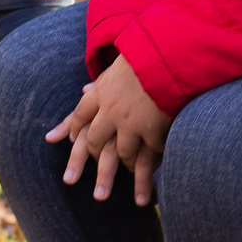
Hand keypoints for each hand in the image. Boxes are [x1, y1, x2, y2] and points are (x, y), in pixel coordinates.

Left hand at [49, 57, 174, 205]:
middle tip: (70, 181)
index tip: (73, 140)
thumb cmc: (147, 57)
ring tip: (113, 188)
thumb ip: (102, 82)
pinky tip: (152, 177)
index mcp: (101, 91)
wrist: (171, 53)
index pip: (79, 115)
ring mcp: (131, 122)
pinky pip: (150, 153)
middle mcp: (110, 110)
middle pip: (92, 142)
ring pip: (120, 155)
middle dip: (82, 162)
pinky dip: (151, 166)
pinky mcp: (152, 129)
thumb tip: (84, 89)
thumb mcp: (118, 67)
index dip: (74, 130)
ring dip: (120, 171)